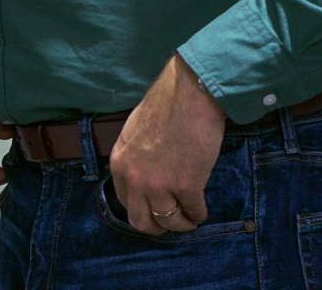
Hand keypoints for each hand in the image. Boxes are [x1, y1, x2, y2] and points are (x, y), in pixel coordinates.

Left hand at [109, 55, 226, 234]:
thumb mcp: (134, 132)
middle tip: (170, 223)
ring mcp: (160, 184)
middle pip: (140, 221)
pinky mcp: (187, 185)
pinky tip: (202, 210)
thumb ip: (136, 156)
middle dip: (156, 227)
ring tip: (190, 220)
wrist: (188, 94)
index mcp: (119, 163)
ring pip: (168, 222)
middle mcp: (135, 178)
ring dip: (181, 224)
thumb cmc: (165, 105)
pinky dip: (199, 214)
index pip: (124, 201)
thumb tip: (146, 169)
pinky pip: (193, 212)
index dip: (140, 208)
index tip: (152, 209)